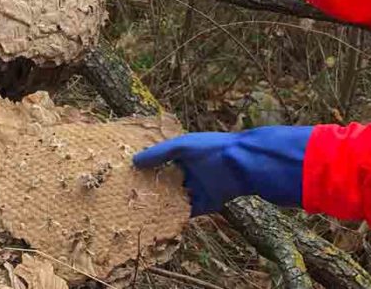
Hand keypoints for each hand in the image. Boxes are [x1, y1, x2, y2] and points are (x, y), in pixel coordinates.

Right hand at [133, 126, 313, 215]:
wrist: (243, 164)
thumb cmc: (211, 149)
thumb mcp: (182, 146)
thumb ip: (159, 154)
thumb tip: (134, 161)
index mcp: (184, 155)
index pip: (160, 164)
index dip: (146, 170)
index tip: (127, 178)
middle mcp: (190, 172)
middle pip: (167, 184)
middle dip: (152, 191)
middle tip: (129, 200)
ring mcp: (198, 189)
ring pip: (176, 200)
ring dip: (162, 206)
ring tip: (140, 214)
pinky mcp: (207, 204)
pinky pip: (188, 213)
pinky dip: (177, 218)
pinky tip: (159, 223)